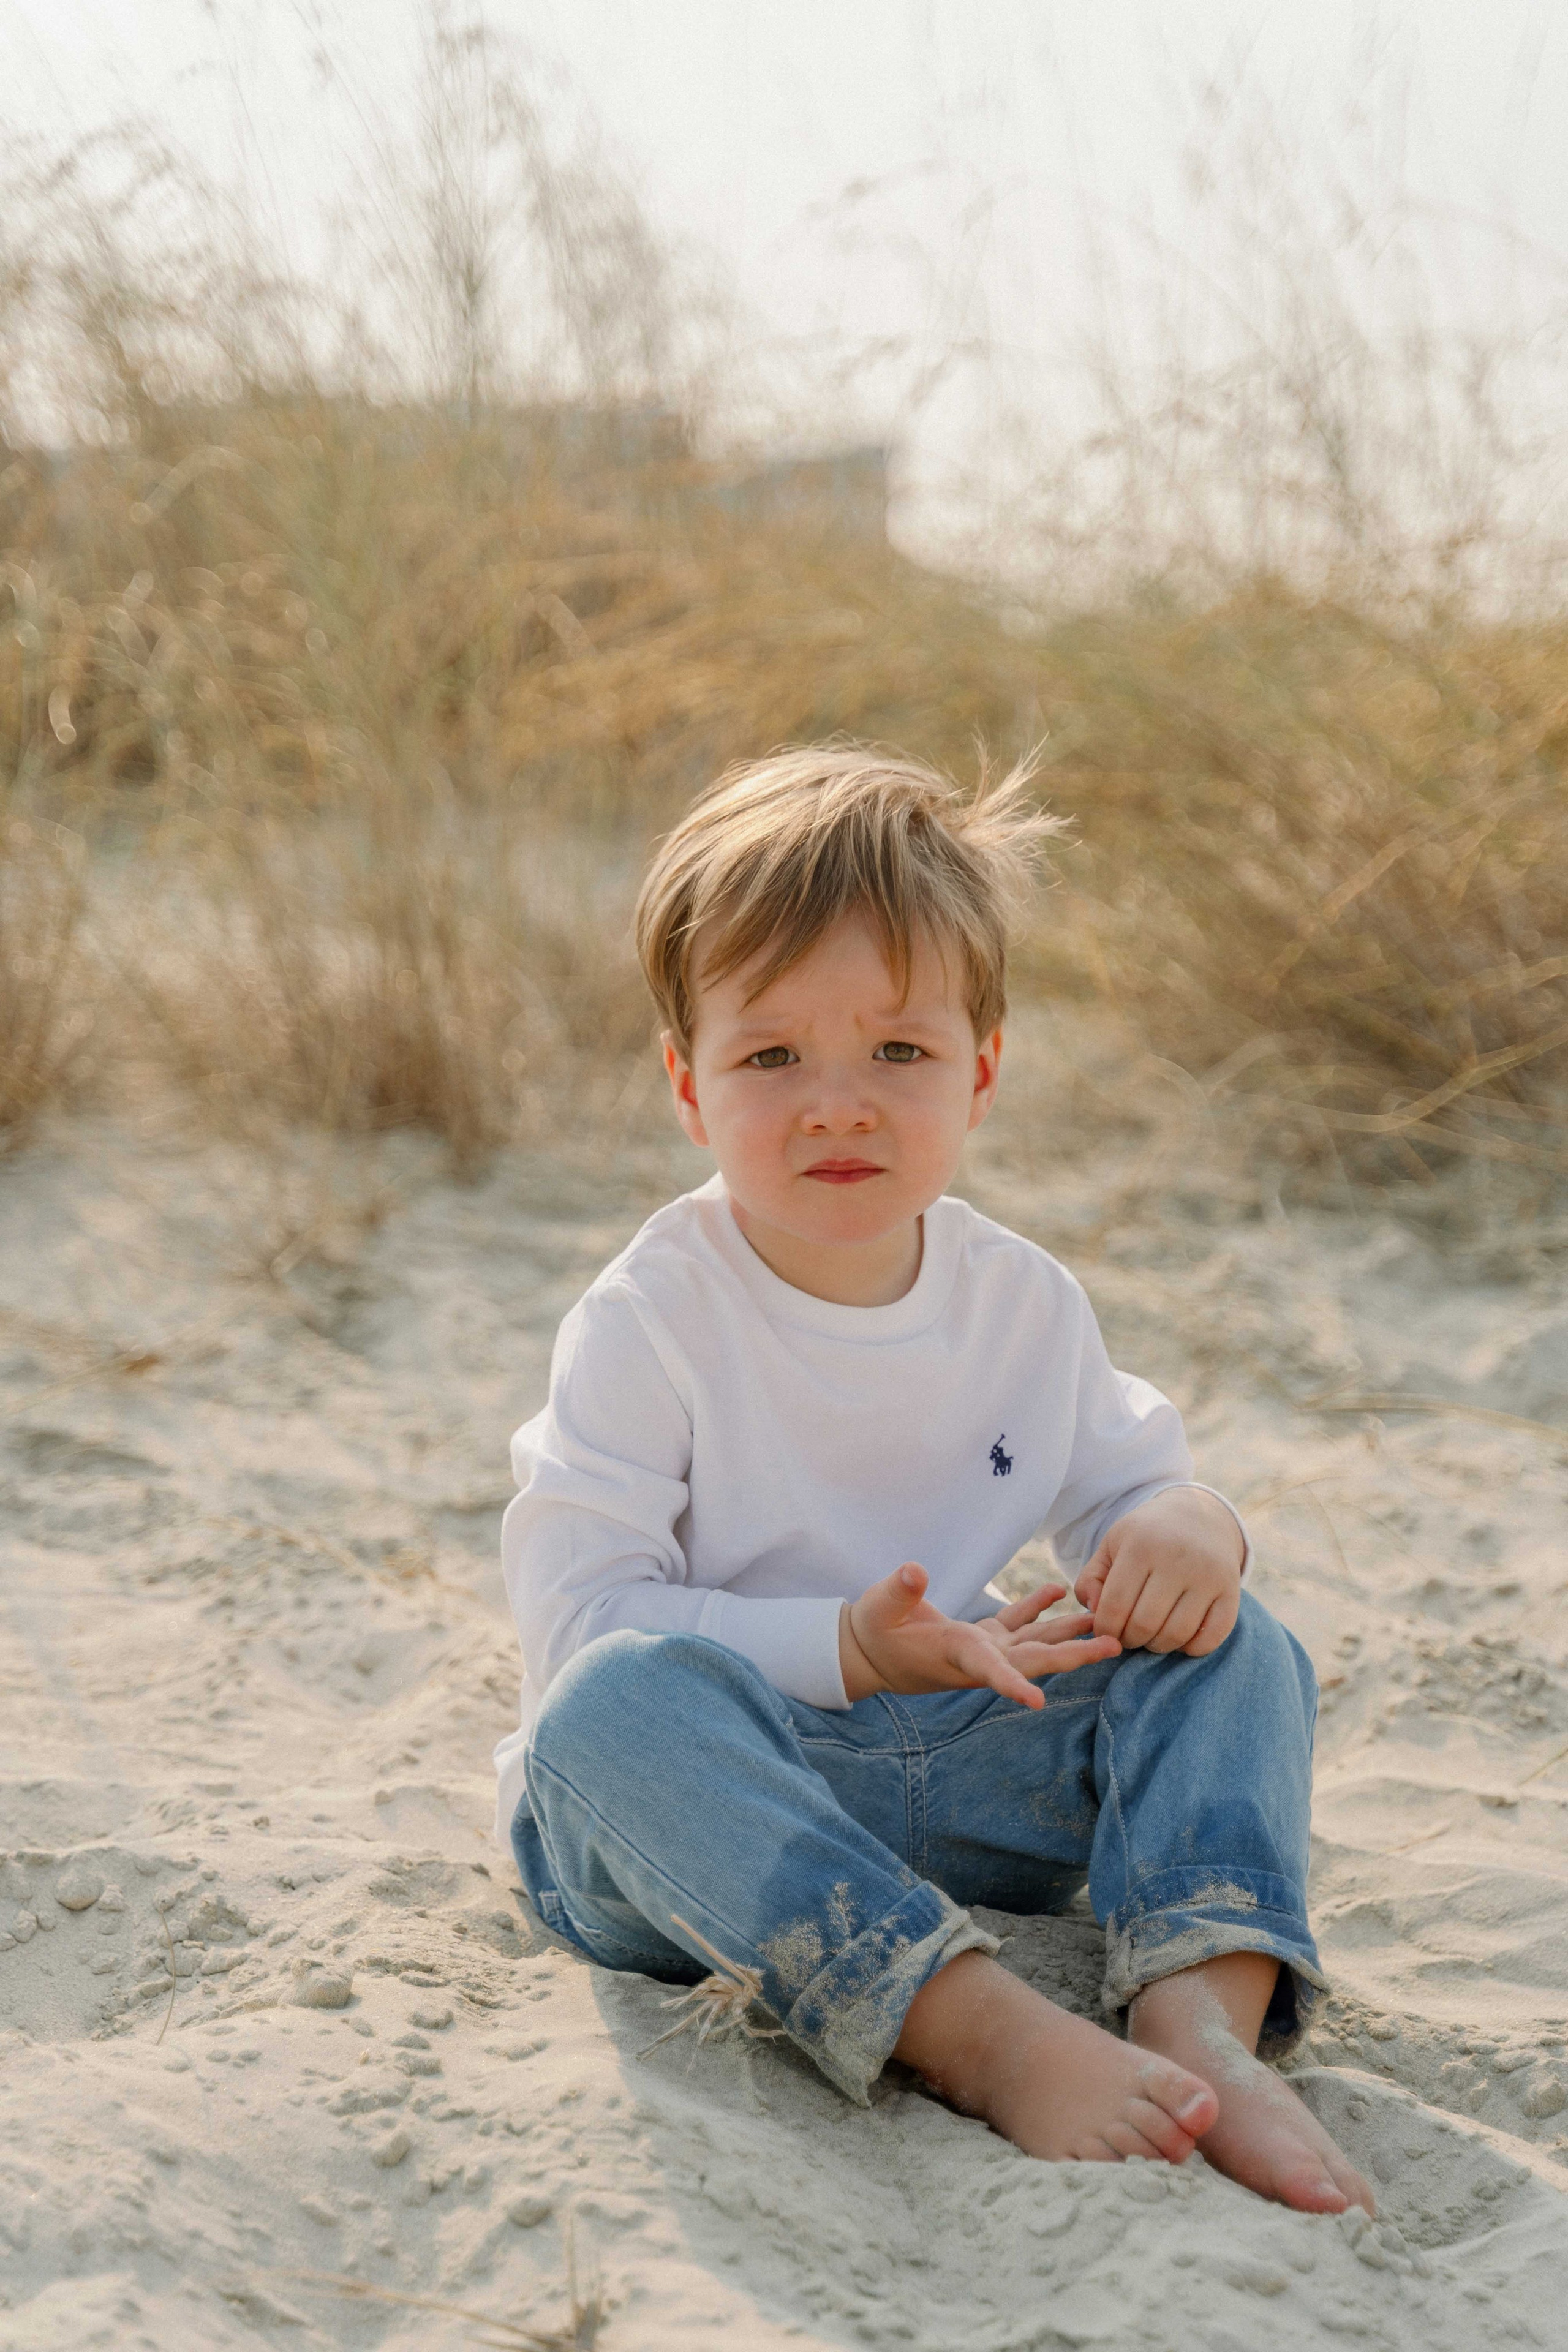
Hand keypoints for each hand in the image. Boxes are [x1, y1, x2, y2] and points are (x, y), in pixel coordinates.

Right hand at [840, 1563, 1120, 1706]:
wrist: (870, 1651)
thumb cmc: (872, 1631)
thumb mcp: (878, 1609)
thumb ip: (899, 1592)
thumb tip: (914, 1571)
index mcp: (956, 1654)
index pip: (989, 1671)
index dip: (1012, 1685)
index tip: (1037, 1702)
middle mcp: (979, 1657)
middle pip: (1035, 1659)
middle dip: (1075, 1654)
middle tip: (1116, 1645)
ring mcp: (983, 1648)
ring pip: (1035, 1641)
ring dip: (1069, 1631)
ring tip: (1103, 1619)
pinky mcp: (980, 1636)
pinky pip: (1017, 1622)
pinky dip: (1038, 1608)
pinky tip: (1059, 1592)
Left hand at [1075, 1487, 1242, 1656]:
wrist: (1199, 1517)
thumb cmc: (1146, 1538)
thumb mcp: (1112, 1546)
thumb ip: (1091, 1580)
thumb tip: (1094, 1613)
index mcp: (1141, 1546)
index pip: (1114, 1606)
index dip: (1105, 1629)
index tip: (1106, 1631)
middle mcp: (1177, 1559)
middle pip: (1144, 1625)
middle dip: (1129, 1640)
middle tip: (1128, 1636)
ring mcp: (1208, 1575)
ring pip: (1176, 1634)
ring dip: (1157, 1646)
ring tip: (1150, 1636)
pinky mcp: (1231, 1590)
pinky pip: (1211, 1637)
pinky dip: (1191, 1648)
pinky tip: (1180, 1637)